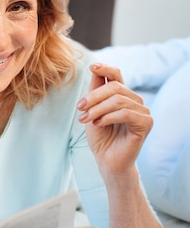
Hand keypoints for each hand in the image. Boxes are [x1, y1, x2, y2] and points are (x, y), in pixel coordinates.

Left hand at [77, 63, 152, 177]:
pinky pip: (126, 113)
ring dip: (98, 109)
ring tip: (86, 119)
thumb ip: (95, 90)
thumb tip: (94, 67)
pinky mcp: (146, 123)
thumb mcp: (93, 109)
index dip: (105, 68)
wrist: (107, 160)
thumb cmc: (100, 136)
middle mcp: (134, 101)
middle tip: (80, 108)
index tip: (92, 67)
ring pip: (118, 100)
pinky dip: (108, 117)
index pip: (117, 75)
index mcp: (122, 95)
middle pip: (115, 87)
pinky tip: (99, 124)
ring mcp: (142, 111)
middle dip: (94, 96)